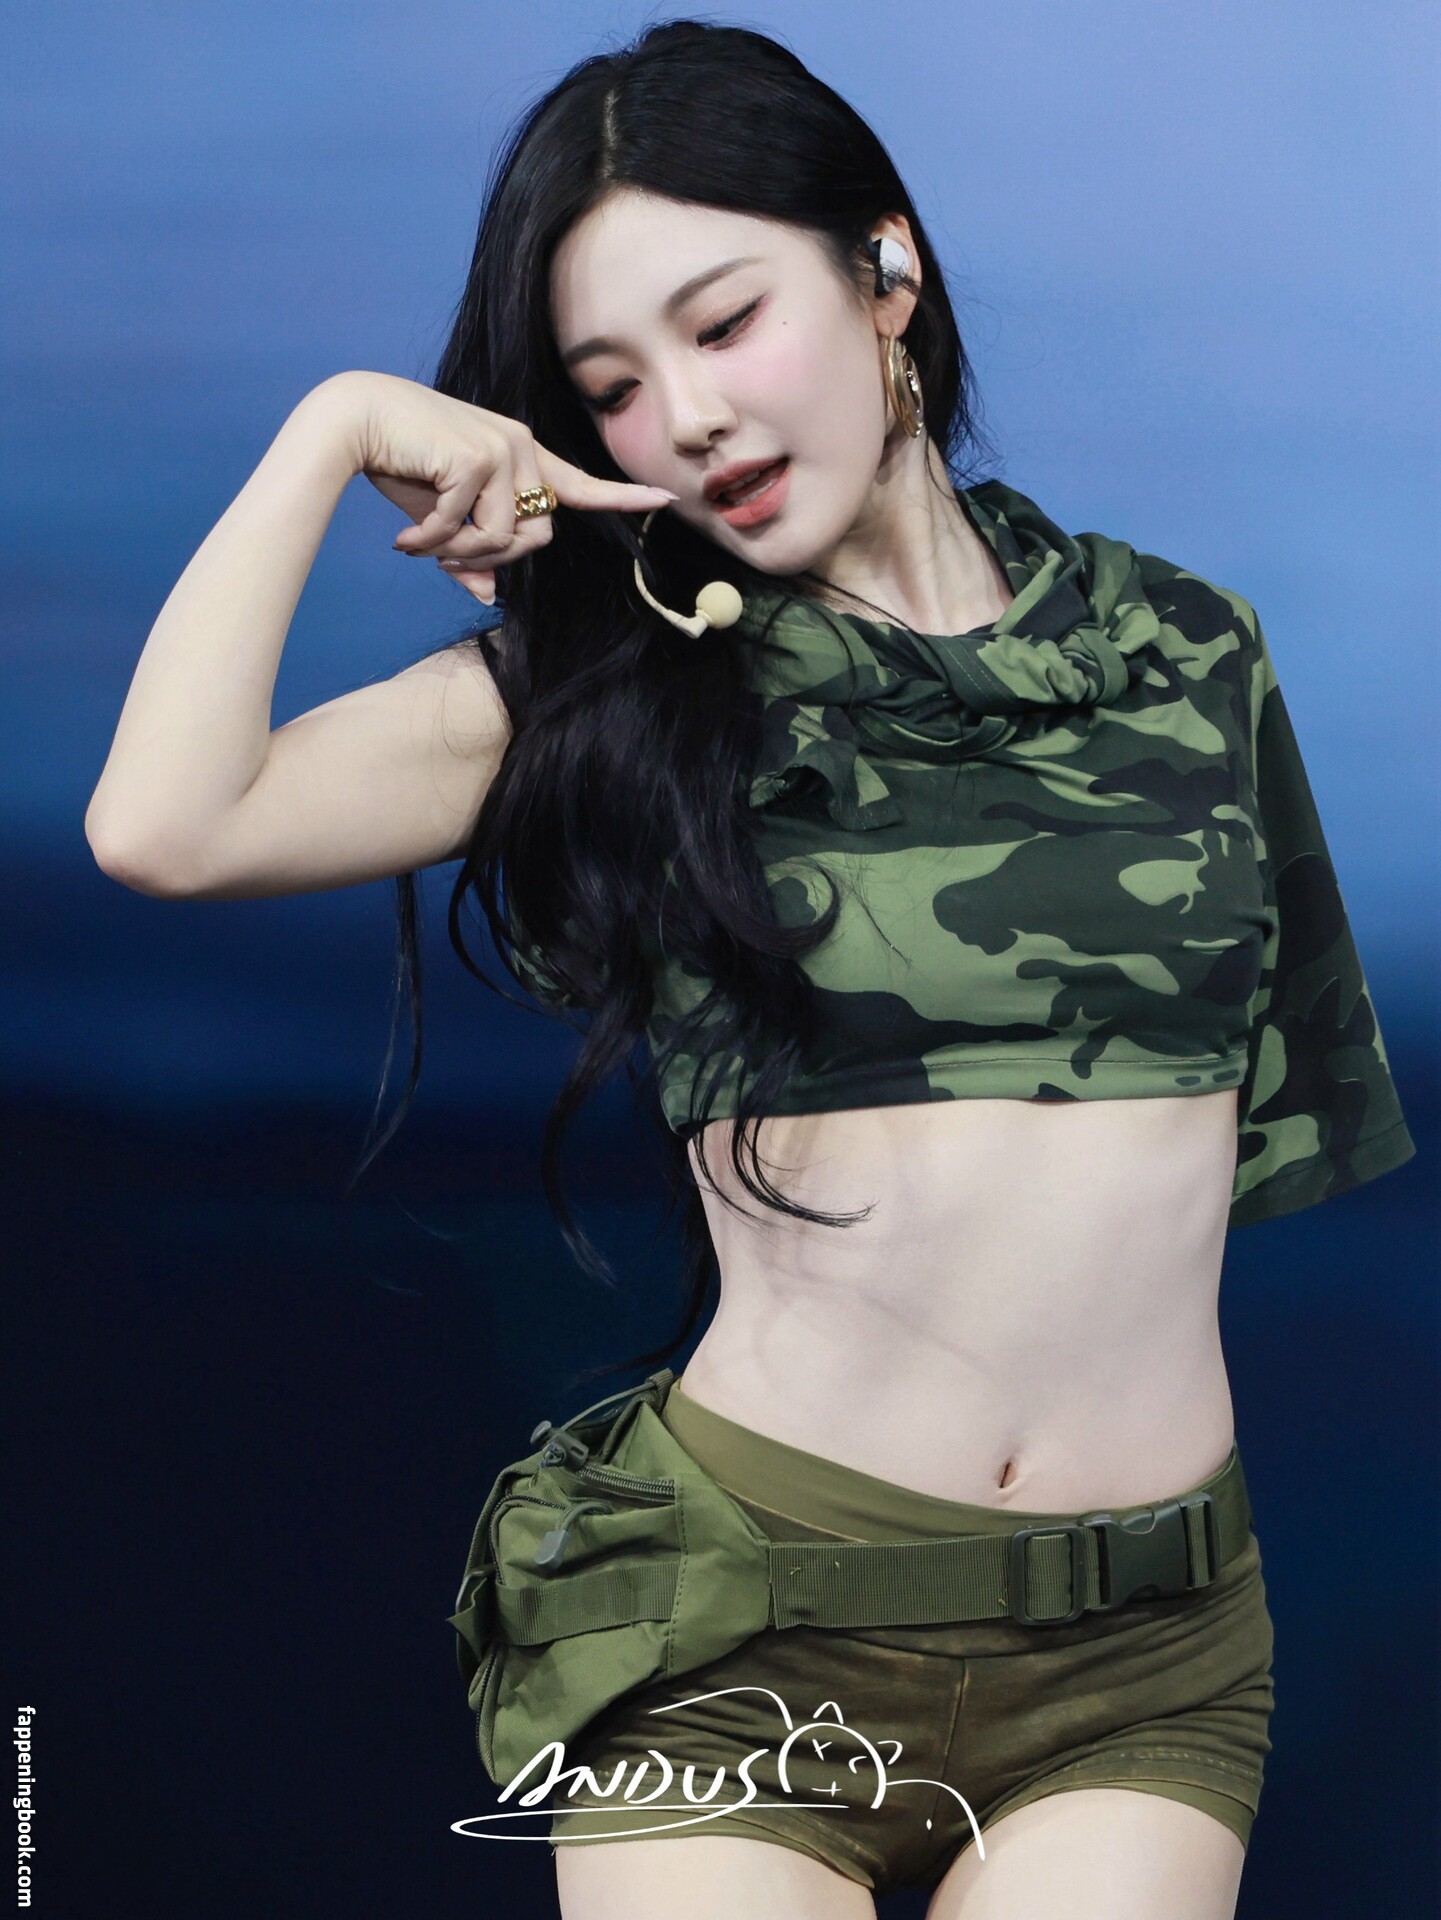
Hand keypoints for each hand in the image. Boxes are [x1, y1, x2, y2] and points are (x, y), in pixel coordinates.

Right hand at [318, 370, 676, 601]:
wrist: (354, 420)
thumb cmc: (398, 462)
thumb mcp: (440, 515)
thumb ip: (469, 550)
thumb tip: (485, 593)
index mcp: (521, 455)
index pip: (579, 483)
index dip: (622, 498)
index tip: (664, 500)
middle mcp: (522, 446)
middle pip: (538, 537)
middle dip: (489, 559)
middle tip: (441, 558)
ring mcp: (505, 448)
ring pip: (508, 540)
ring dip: (460, 556)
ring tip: (420, 544)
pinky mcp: (480, 456)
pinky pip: (469, 531)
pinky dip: (433, 544)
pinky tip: (404, 538)